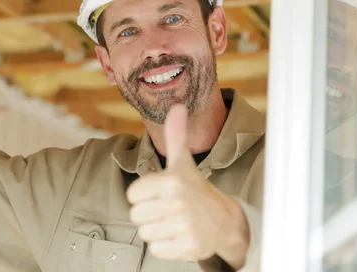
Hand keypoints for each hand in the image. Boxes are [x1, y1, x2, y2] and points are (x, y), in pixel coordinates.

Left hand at [127, 104, 249, 268]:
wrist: (224, 221)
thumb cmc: (195, 188)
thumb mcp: (183, 162)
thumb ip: (175, 136)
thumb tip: (176, 106)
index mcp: (172, 181)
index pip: (131, 195)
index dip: (143, 194)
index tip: (160, 192)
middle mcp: (178, 203)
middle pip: (136, 216)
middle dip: (148, 213)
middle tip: (167, 208)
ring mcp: (184, 227)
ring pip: (144, 234)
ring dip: (155, 229)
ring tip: (173, 221)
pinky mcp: (188, 248)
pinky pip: (156, 249)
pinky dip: (165, 245)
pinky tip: (179, 235)